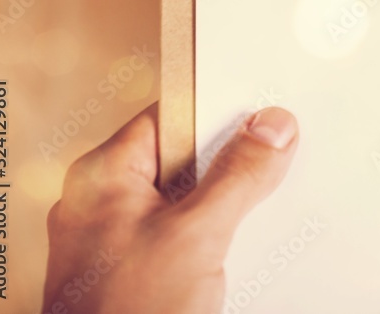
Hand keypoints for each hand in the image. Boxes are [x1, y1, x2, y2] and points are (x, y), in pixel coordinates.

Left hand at [42, 103, 297, 313]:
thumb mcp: (197, 235)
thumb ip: (238, 176)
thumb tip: (272, 127)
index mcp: (103, 175)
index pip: (171, 115)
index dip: (219, 110)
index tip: (265, 112)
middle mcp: (105, 200)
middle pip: (183, 157)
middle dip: (231, 161)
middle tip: (276, 159)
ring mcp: (119, 237)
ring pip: (188, 197)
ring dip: (227, 202)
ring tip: (264, 205)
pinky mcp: (137, 268)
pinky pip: (184, 231)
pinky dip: (216, 233)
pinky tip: (243, 244)